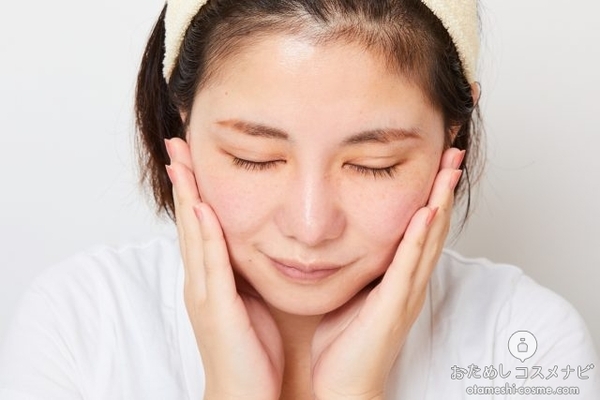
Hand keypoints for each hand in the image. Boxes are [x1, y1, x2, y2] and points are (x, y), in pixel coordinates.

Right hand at [165, 138, 283, 399]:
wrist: (244, 395)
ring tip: (181, 161)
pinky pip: (212, 263)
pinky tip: (202, 207)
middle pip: (189, 220)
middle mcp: (201, 280)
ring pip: (193, 234)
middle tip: (176, 144)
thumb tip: (254, 248)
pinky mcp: (217, 307)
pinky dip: (205, 233)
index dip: (194, 189)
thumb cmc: (251, 352)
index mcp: (210, 279)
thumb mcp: (249, 303)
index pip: (199, 224)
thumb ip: (245, 275)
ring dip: (188, 196)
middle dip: (183, 181)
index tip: (192, 157)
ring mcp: (205, 292)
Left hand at [310, 147, 464, 399]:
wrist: (342, 383)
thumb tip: (344, 238)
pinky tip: (427, 212)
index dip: (431, 194)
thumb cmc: (344, 343)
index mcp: (398, 277)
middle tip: (453, 154)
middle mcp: (409, 281)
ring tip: (448, 170)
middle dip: (443, 189)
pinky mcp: (393, 305)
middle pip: (433, 227)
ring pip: (428, 240)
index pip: (420, 228)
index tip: (435, 163)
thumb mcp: (353, 291)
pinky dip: (419, 237)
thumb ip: (358, 266)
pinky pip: (408, 265)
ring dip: (440, 203)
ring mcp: (405, 293)